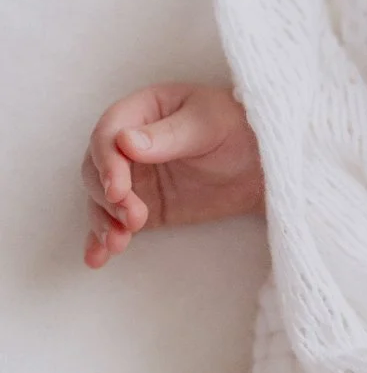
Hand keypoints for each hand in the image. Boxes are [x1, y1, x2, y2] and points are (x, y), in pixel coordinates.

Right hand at [81, 83, 263, 267]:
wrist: (264, 165)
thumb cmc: (239, 129)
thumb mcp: (209, 124)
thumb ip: (169, 134)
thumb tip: (124, 142)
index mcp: (140, 113)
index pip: (107, 136)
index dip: (108, 163)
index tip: (119, 190)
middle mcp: (127, 145)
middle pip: (97, 170)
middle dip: (108, 197)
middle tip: (133, 218)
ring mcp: (134, 177)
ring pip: (102, 199)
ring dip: (104, 221)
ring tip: (118, 243)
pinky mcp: (144, 206)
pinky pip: (115, 221)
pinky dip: (102, 238)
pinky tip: (97, 258)